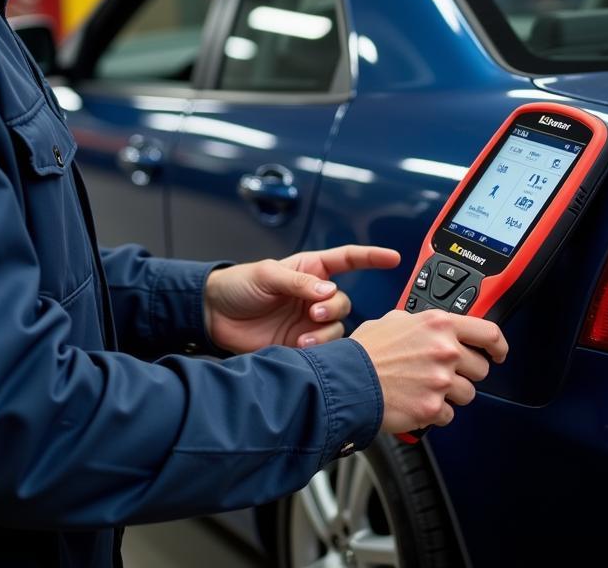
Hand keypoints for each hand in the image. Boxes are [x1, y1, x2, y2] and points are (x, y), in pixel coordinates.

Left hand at [204, 245, 400, 353]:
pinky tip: (300, 347)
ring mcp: (308, 320)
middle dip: (334, 308)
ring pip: (337, 328)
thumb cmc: (238, 285)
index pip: (347, 259)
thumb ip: (298, 282)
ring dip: (325, 332)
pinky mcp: (300, 343)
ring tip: (303, 337)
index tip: (393, 258)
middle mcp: (313, 295)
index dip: (371, 257)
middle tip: (315, 312)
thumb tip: (327, 291)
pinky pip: (323, 348)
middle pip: (343, 301)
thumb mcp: (267, 274)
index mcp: (309, 270)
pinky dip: (317, 349)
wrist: (214, 316)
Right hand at [351, 309, 507, 434]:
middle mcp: (445, 350)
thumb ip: (420, 323)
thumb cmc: (365, 352)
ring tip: (424, 388)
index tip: (498, 353)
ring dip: (450, 395)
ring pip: (467, 395)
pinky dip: (435, 413)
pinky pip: (448, 415)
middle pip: (481, 369)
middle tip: (443, 374)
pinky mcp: (433, 407)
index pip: (489, 333)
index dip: (499, 346)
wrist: (348, 380)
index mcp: (438, 324)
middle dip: (465, 374)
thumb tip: (431, 327)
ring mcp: (441, 380)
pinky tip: (416, 401)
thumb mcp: (393, 320)